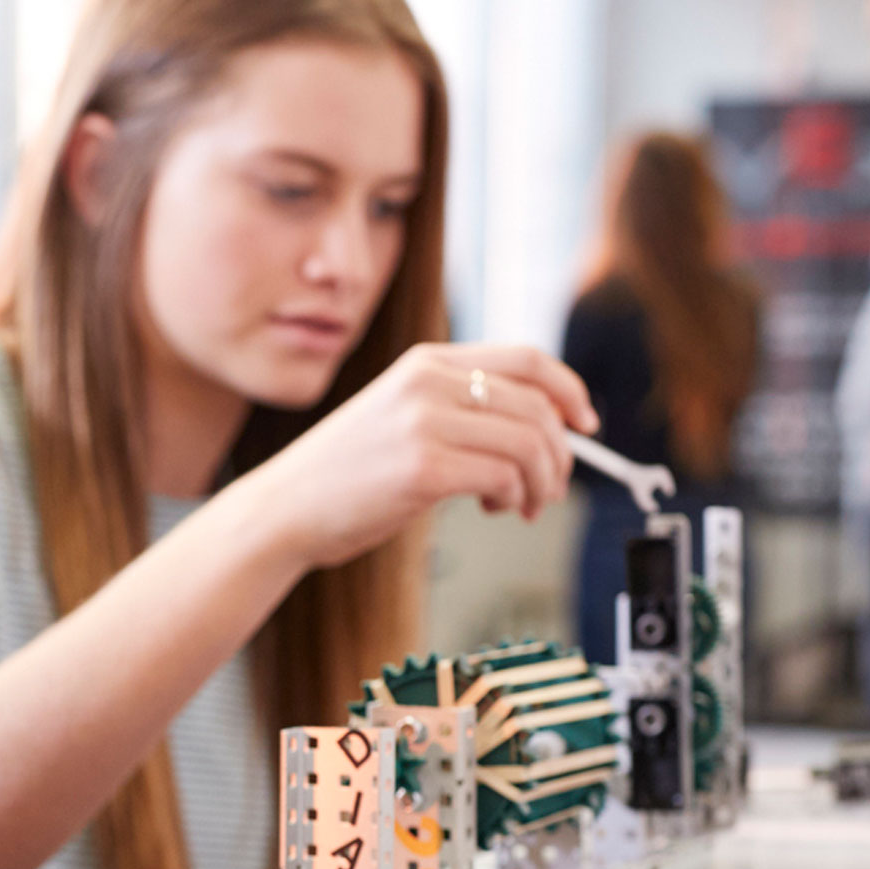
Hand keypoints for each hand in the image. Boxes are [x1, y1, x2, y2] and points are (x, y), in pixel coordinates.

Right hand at [228, 344, 597, 571]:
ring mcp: (424, 422)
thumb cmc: (345, 474)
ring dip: (541, 482)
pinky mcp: (423, 468)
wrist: (284, 508)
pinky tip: (494, 509)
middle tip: (550, 486)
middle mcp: (428, 382)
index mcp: (426, 362)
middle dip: (560, 453)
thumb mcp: (403, 415)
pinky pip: (503, 477)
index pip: (527, 359)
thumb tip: (540, 431)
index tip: (585, 422)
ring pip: (528, 444)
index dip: (569, 390)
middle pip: (537, 406)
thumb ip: (460, 408)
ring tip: (522, 504)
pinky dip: (514, 498)